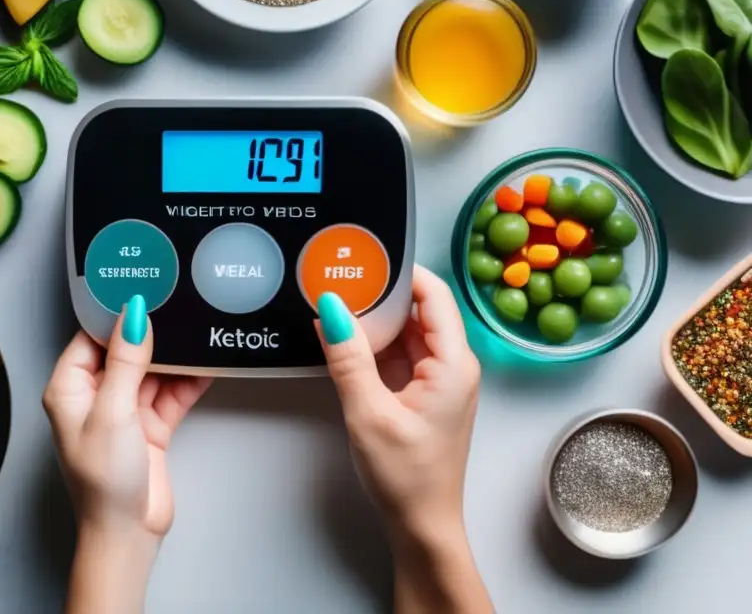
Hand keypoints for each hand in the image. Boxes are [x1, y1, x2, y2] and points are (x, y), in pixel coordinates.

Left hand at [43, 294, 211, 613]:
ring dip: (174, 356)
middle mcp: (96, 395)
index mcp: (70, 388)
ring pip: (152, 370)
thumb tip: (133, 315)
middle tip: (176, 302)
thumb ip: (126, 361)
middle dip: (151, 331)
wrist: (127, 534)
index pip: (91, 337)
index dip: (115, 313)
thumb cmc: (102, 482)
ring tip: (197, 329)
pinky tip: (207, 364)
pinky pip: (171, 393)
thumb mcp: (113, 412)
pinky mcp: (150, 426)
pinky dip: (188, 380)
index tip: (142, 288)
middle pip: (125, 349)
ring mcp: (125, 410)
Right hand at [317, 266, 491, 613]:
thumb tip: (330, 307)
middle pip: (420, 311)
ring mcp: (438, 381)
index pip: (434, 296)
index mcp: (454, 364)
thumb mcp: (369, 412)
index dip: (403, 272)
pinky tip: (347, 340)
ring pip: (407, 333)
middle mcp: (452, 366)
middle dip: (383, 293)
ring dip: (376, 320)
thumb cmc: (407, 477)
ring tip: (338, 301)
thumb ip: (348, 357)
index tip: (367, 257)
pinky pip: (400, 356)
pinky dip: (375, 346)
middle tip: (343, 275)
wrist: (422, 526)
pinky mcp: (423, 395)